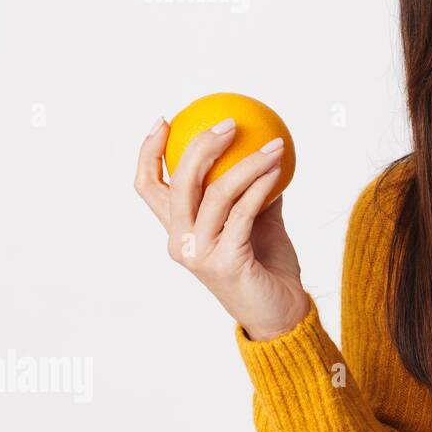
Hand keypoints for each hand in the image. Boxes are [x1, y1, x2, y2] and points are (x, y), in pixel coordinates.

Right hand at [133, 116, 307, 340]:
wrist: (282, 312)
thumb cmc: (267, 266)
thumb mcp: (257, 221)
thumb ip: (251, 191)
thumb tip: (262, 147)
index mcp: (178, 231)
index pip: (149, 187)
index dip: (149, 152)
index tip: (166, 120)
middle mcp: (180, 242)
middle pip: (177, 183)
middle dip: (199, 145)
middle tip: (229, 122)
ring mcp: (200, 254)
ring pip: (215, 193)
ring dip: (248, 162)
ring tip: (274, 144)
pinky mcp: (226, 262)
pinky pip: (244, 212)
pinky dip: (262, 186)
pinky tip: (280, 168)